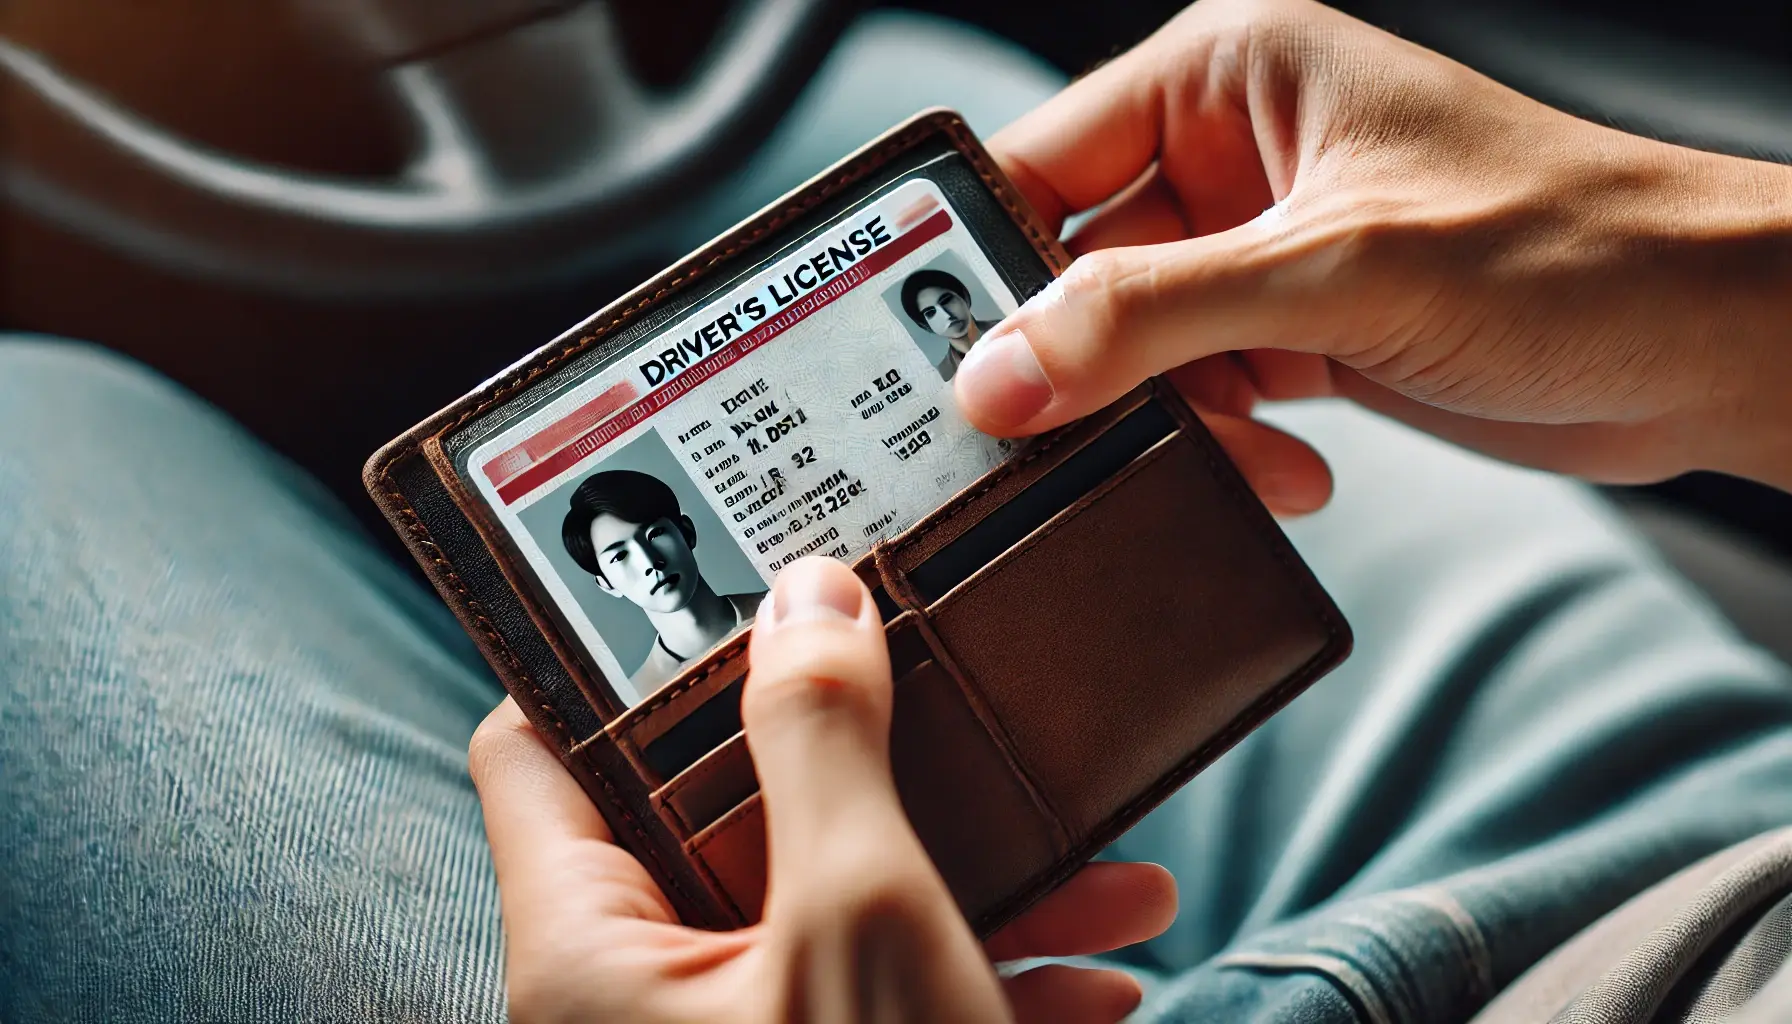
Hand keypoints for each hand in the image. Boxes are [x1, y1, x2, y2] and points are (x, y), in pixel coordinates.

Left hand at [469, 557, 1176, 1022]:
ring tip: (1101, 848)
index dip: (614, 650)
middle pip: (718, 811)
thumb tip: (808, 589)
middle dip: (858, 753)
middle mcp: (638, 997)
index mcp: (585, 948)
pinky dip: (987, 967)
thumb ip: (825, 743)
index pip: (539, 743)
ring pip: (832, 905)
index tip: (725, 573)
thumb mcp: (858, 921)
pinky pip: (885, 992)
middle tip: (940, 671)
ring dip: (969, 867)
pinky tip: (1104, 968)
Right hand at [958, 0, 1791, 493]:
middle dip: (1077, 362)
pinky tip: (1287, 466)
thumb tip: (999, 373)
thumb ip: (1150, 318)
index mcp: (1225, 80)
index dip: (980, 262)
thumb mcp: (1333, 271)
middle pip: (1075, 270)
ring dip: (1166, 418)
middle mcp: (1229, 159)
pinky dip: (1224, 443)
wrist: (1707, 345)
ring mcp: (1259, 254)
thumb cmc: (1568, 248)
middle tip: (1055, 433)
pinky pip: (1199, 396)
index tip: (939, 358)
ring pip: (1131, 350)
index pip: (1040, 160)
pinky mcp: (1294, 335)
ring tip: (1237, 445)